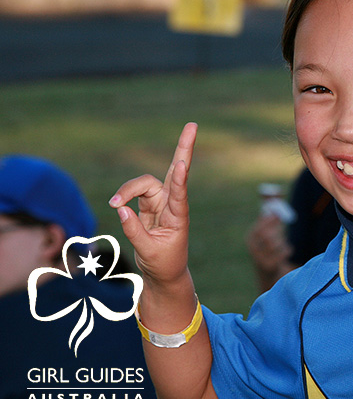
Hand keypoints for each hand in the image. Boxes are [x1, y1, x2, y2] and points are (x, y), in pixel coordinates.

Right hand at [108, 123, 196, 285]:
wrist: (164, 273)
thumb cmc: (163, 263)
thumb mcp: (149, 251)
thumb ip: (134, 230)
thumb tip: (121, 209)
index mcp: (179, 216)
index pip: (179, 193)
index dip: (178, 179)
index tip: (181, 166)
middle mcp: (172, 204)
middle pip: (174, 170)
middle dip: (183, 148)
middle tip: (193, 125)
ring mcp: (161, 201)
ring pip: (143, 183)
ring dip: (127, 189)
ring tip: (114, 203)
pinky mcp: (148, 204)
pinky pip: (133, 192)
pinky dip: (123, 195)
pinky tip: (117, 204)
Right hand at [246, 213, 292, 291]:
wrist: (267, 274)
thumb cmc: (268, 250)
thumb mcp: (265, 237)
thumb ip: (269, 223)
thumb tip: (274, 208)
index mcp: (250, 240)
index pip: (257, 229)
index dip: (268, 221)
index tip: (277, 214)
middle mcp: (252, 250)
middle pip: (265, 236)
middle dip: (275, 228)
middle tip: (283, 224)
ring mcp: (260, 259)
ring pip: (274, 245)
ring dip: (282, 241)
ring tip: (283, 242)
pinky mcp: (270, 266)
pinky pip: (282, 254)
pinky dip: (287, 249)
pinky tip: (288, 249)